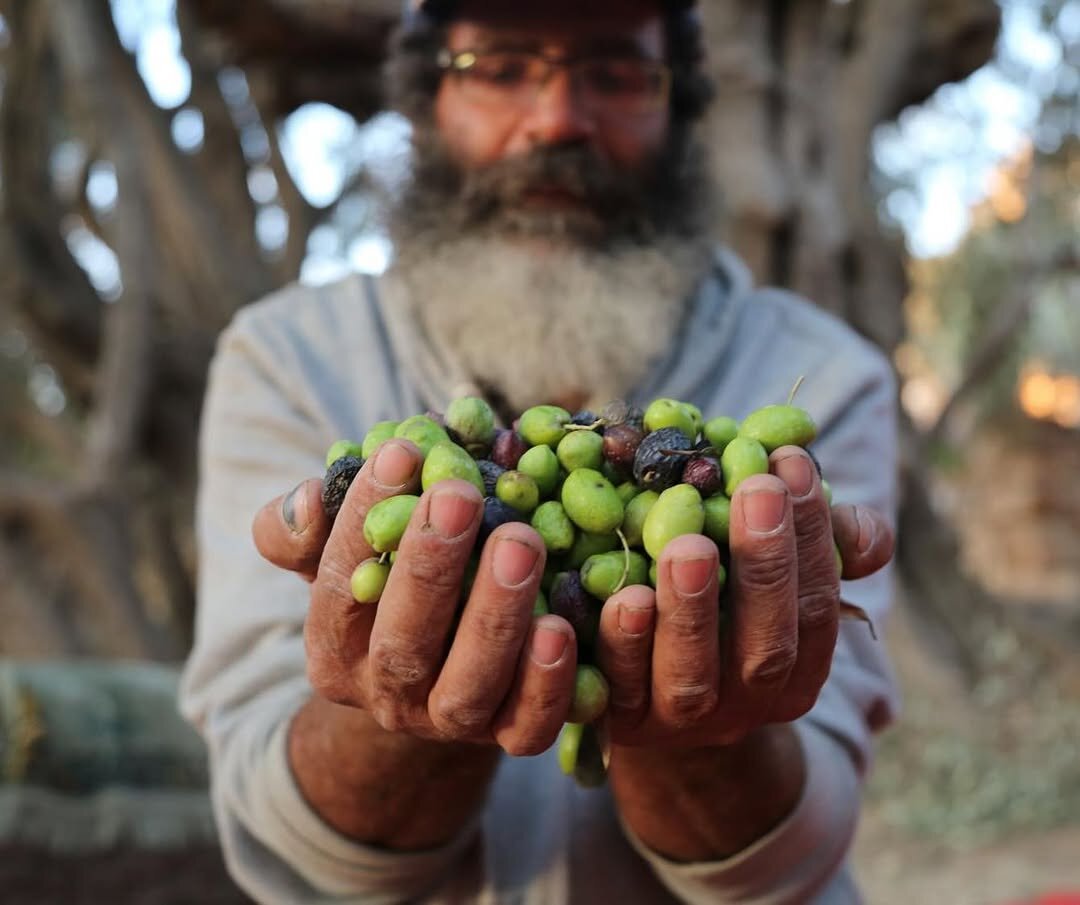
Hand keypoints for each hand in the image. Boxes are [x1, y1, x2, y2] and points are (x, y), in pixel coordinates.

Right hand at [252, 439, 578, 755]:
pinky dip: (549, 680)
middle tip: (460, 493)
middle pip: (402, 643)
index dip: (366, 517)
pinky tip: (565, 624)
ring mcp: (448, 724)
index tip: (402, 452)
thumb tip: (306, 500)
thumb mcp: (342, 551)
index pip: (340, 582)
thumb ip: (305, 527)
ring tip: (522, 542)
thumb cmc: (394, 583)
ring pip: (467, 687)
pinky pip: (530, 725)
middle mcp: (386, 695)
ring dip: (494, 614)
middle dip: (430, 566)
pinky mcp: (510, 739)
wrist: (443, 673)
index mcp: (334, 647)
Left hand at [596, 445, 893, 748]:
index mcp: (798, 671)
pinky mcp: (620, 720)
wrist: (640, 694)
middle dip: (765, 565)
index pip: (818, 607)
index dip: (812, 536)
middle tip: (755, 490)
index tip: (792, 462)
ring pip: (693, 676)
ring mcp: (681, 721)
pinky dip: (624, 643)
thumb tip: (867, 532)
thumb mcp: (772, 575)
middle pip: (767, 647)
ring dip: (692, 609)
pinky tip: (623, 596)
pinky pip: (621, 689)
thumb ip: (822, 548)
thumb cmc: (720, 606)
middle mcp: (747, 706)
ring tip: (688, 548)